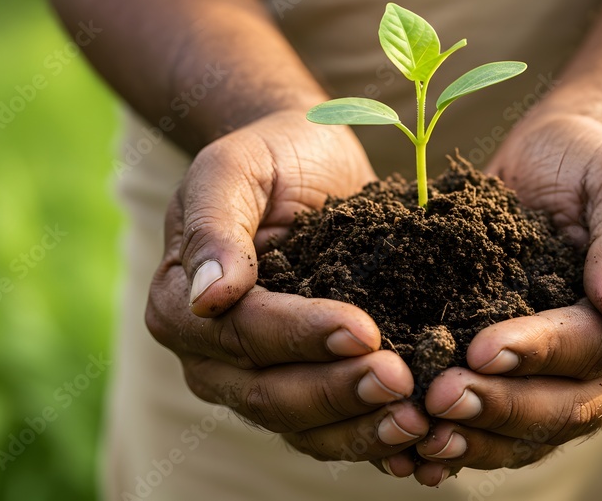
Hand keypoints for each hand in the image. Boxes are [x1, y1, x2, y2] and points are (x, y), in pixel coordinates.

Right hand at [145, 110, 430, 462]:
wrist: (305, 162)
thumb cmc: (267, 158)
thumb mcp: (233, 169)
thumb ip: (215, 227)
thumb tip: (208, 296)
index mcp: (180, 305)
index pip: (242, 334)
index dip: (301, 337)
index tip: (363, 328)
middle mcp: (213, 358)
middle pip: (271, 393)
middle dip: (338, 391)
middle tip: (401, 381)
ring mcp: (258, 381)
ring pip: (303, 427)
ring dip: (360, 429)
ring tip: (418, 421)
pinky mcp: (307, 389)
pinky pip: (333, 430)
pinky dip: (374, 442)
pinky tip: (420, 443)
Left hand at [409, 114, 601, 483]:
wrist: (557, 166)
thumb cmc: (590, 162)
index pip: (600, 346)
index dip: (542, 352)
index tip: (482, 348)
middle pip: (568, 405)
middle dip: (502, 406)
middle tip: (439, 398)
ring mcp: (586, 387)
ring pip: (536, 434)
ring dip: (479, 438)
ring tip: (422, 433)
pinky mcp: (539, 390)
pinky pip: (508, 434)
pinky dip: (467, 445)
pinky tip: (419, 450)